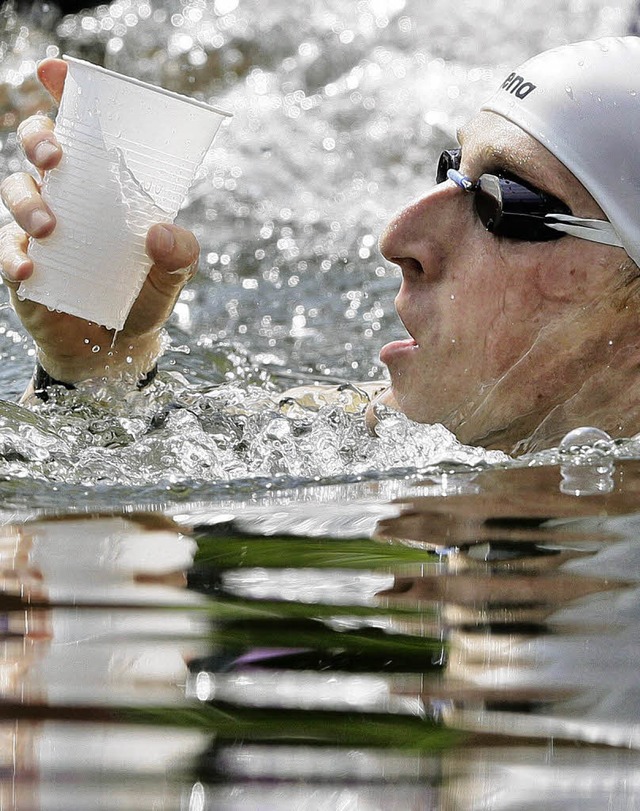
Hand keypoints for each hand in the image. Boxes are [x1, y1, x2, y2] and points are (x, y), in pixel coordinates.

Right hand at [0, 58, 199, 388]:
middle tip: (56, 159)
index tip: (54, 70)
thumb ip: (180, 255)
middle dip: (39, 139)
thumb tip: (161, 233)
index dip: (63, 93)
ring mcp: (36, 227)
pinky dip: (13, 256)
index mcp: (101, 186)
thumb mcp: (171, 276)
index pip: (79, 128)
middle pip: (36, 147)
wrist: (115, 348)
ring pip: (13, 190)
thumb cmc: (141, 297)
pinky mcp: (19, 262)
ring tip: (48, 227)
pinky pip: (5, 248)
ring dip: (26, 202)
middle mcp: (65, 197)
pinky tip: (31, 270)